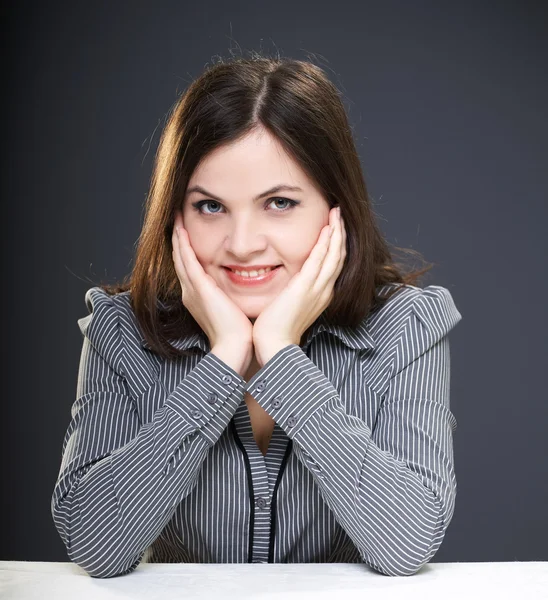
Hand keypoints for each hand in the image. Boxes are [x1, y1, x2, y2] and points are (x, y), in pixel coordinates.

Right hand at [171, 210, 253, 357]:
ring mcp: (193, 290)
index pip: (190, 269)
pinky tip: (181, 229)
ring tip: (176, 218)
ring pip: (180, 256)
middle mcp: (191, 292)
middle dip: (178, 240)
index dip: (186, 251)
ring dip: (177, 236)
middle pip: (180, 260)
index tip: (187, 234)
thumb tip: (245, 288)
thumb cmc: (239, 334)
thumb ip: (233, 298)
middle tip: (176, 220)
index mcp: (199, 298)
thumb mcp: (234, 311)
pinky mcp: (199, 288)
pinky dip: (182, 243)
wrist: (235, 349)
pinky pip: (187, 259)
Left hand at [252, 206, 346, 365]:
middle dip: (340, 233)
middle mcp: (324, 290)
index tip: (335, 228)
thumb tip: (288, 283)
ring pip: (334, 254)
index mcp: (321, 295)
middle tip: (339, 214)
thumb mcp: (290, 306)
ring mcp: (317, 288)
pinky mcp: (305, 287)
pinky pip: (320, 259)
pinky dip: (326, 242)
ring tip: (336, 213)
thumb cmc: (277, 329)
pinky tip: (327, 227)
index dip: (336, 245)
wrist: (275, 345)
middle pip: (339, 256)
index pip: (333, 264)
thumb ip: (293, 293)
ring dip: (337, 232)